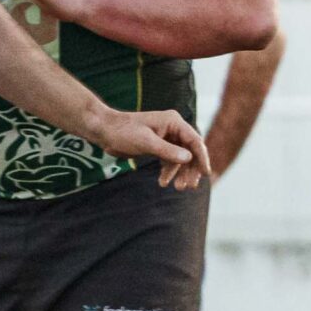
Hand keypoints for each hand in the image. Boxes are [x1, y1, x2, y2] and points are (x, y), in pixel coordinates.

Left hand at [88, 107, 214, 188]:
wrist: (104, 131)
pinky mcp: (158, 146)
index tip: (206, 173)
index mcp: (174, 122)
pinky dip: (168, 171)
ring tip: (178, 188)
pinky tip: (163, 182)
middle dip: (190, 169)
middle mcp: (173, 129)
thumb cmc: (123, 132)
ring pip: (180, 157)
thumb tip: (188, 159)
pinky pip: (169, 160)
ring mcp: (166, 137)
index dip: (202, 157)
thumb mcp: (146, 142)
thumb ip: (168, 151)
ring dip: (179, 173)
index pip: (194, 141)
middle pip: (190, 151)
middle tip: (189, 186)